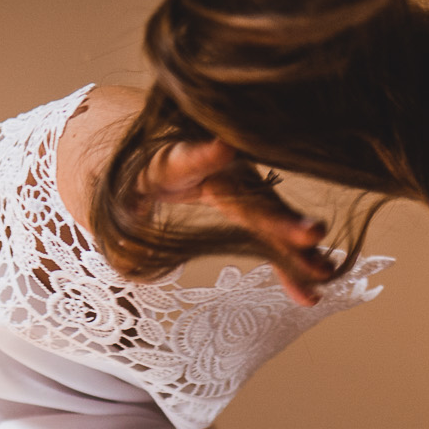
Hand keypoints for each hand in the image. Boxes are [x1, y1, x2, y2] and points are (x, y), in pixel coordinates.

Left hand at [56, 86, 337, 304]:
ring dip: (295, 245)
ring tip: (322, 272)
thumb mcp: (105, 210)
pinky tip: (311, 280)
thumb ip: (119, 239)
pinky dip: (286, 253)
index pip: (181, 157)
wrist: (127, 147)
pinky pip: (268, 224)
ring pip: (266, 211)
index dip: (200, 155)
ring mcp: (232, 176)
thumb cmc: (115, 182)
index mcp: (163, 158)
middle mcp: (208, 162)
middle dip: (276, 218)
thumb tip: (132, 269)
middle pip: (243, 192)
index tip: (221, 148)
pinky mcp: (245, 193)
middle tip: (310, 237)